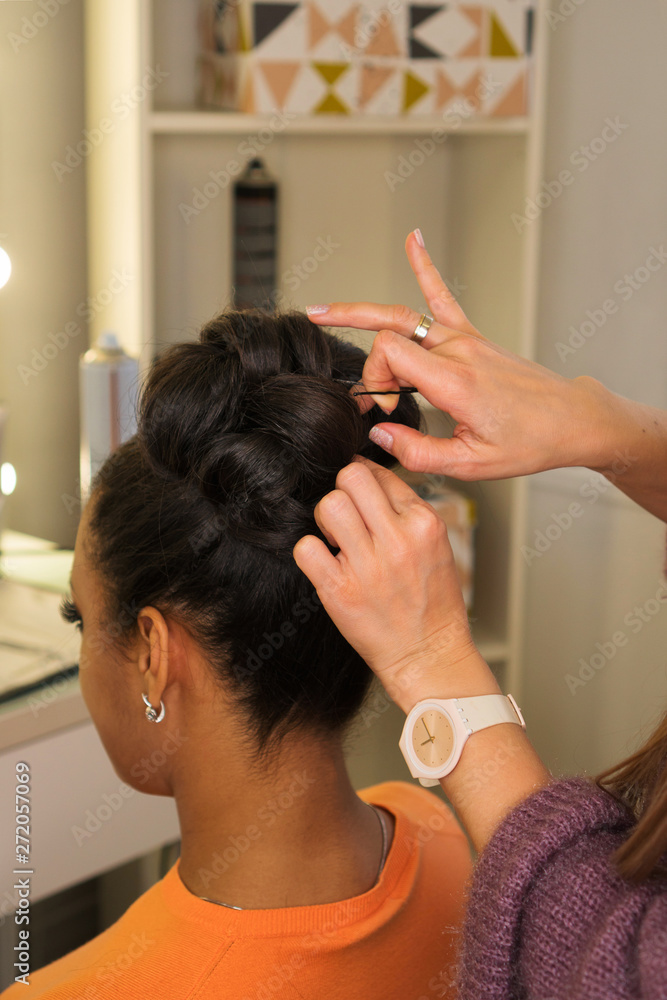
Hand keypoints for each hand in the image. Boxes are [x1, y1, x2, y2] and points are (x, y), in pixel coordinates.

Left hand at [293, 457, 499, 713]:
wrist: (429, 655)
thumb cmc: (433, 603)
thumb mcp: (436, 546)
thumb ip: (406, 512)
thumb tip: (370, 477)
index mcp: (425, 523)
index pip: (380, 473)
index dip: (365, 480)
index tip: (361, 495)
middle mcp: (398, 540)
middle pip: (351, 477)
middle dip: (343, 491)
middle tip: (347, 516)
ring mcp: (368, 566)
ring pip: (329, 505)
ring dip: (326, 520)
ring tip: (338, 540)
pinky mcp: (340, 591)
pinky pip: (307, 548)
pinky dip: (310, 552)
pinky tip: (326, 564)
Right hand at [307, 232, 619, 480]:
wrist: (571, 420)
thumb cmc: (529, 442)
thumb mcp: (471, 464)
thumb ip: (418, 452)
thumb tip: (379, 435)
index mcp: (454, 381)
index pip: (390, 353)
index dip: (374, 378)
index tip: (386, 410)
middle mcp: (458, 351)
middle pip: (390, 332)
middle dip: (361, 348)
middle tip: (332, 351)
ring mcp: (467, 340)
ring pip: (405, 315)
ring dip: (364, 311)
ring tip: (324, 309)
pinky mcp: (475, 338)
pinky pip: (444, 298)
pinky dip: (426, 267)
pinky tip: (414, 239)